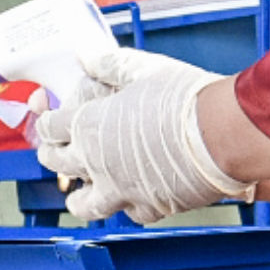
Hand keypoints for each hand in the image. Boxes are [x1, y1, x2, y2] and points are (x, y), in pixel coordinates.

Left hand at [32, 47, 253, 224]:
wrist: (222, 136)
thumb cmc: (186, 100)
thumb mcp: (144, 69)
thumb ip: (111, 64)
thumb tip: (89, 56)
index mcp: (90, 126)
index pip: (50, 126)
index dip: (47, 120)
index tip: (51, 119)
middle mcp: (97, 162)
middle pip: (57, 163)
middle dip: (52, 154)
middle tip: (55, 150)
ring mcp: (121, 190)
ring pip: (84, 204)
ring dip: (78, 197)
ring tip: (78, 193)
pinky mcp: (149, 207)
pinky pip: (129, 213)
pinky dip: (127, 206)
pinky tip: (132, 198)